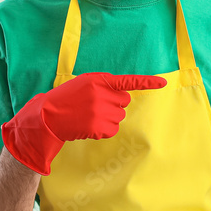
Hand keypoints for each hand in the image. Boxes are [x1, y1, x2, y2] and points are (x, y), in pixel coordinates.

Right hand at [1, 72, 165, 174]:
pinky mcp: (98, 127)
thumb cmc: (67, 98)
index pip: (128, 81)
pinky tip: (89, 125)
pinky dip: (104, 130)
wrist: (48, 116)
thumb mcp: (85, 83)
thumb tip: (124, 96)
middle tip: (95, 106)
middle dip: (114, 104)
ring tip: (89, 116)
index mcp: (99, 80)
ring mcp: (101, 111)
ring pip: (120, 116)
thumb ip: (104, 85)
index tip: (163, 83)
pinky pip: (113, 129)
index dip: (147, 82)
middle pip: (125, 102)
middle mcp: (102, 94)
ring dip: (108, 118)